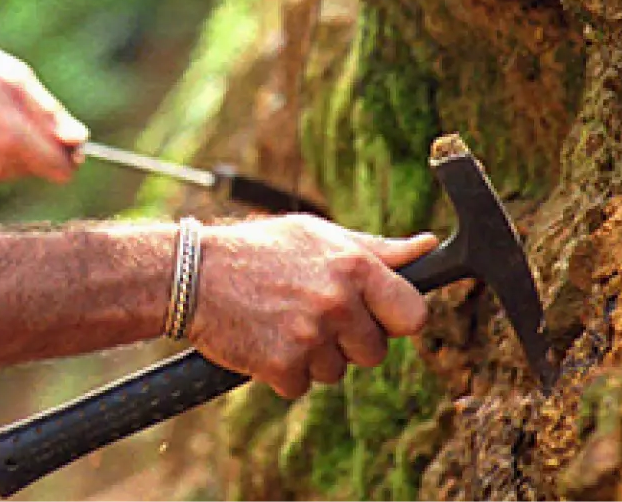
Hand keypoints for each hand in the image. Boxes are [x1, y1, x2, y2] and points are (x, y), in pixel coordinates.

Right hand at [0, 39, 87, 186]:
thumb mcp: (19, 81)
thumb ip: (52, 116)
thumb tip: (80, 140)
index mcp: (16, 141)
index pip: (63, 171)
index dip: (69, 154)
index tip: (63, 135)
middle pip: (41, 169)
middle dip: (40, 146)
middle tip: (17, 113)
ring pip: (18, 170)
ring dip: (16, 149)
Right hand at [186, 216, 436, 398]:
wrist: (193, 274)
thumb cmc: (259, 250)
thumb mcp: (318, 236)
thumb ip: (376, 250)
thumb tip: (428, 248)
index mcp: (354, 266)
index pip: (413, 314)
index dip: (395, 319)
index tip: (378, 316)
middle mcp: (338, 301)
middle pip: (375, 351)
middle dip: (349, 341)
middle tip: (313, 314)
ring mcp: (311, 336)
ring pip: (337, 371)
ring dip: (314, 357)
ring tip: (282, 321)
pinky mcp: (283, 366)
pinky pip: (302, 385)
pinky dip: (284, 372)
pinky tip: (264, 339)